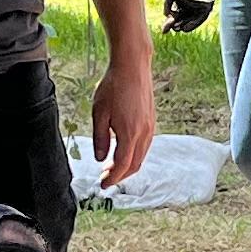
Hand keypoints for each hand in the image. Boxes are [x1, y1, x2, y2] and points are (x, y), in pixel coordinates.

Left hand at [91, 47, 154, 189]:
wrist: (133, 67)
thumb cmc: (113, 86)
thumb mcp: (99, 112)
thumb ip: (100, 138)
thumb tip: (100, 158)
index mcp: (129, 133)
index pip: (122, 165)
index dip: (112, 178)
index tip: (103, 185)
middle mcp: (143, 134)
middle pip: (134, 165)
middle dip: (120, 175)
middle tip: (105, 178)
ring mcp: (150, 128)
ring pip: (141, 156)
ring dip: (127, 166)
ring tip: (112, 167)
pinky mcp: (151, 121)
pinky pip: (145, 146)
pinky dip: (134, 155)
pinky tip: (123, 151)